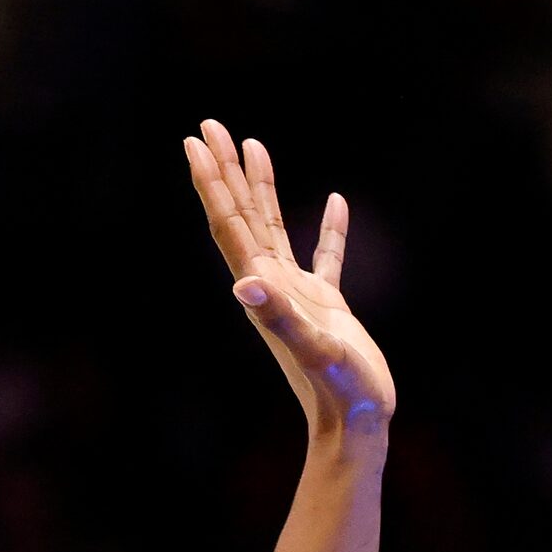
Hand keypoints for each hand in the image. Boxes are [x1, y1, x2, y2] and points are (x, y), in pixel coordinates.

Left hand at [184, 119, 395, 437]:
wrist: (355, 426)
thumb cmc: (338, 390)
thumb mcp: (313, 346)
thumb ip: (280, 315)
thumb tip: (244, 283)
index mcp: (263, 286)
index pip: (229, 223)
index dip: (212, 182)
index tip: (196, 142)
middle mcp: (271, 284)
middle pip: (241, 215)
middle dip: (225, 170)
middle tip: (210, 125)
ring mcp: (298, 293)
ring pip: (274, 227)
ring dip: (261, 188)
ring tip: (254, 145)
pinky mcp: (327, 305)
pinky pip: (324, 256)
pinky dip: (328, 228)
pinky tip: (335, 201)